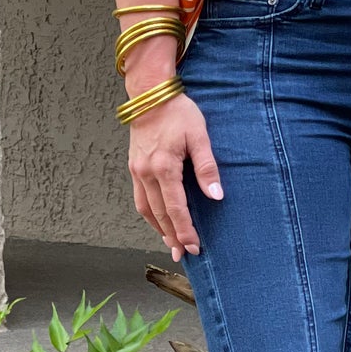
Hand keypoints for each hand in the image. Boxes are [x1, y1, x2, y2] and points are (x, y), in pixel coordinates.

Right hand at [128, 93, 221, 261]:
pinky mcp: (134, 167)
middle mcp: (147, 173)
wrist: (150, 96)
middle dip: (172, 236)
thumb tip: (216, 195)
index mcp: (164, 167)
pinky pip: (140, 198)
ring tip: (171, 244)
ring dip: (159, 229)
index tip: (194, 247)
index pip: (175, 208)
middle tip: (184, 254)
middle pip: (159, 214)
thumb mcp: (199, 136)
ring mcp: (137, 171)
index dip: (185, 230)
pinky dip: (150, 214)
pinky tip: (159, 221)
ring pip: (146, 209)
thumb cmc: (178, 113)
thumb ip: (207, 167)